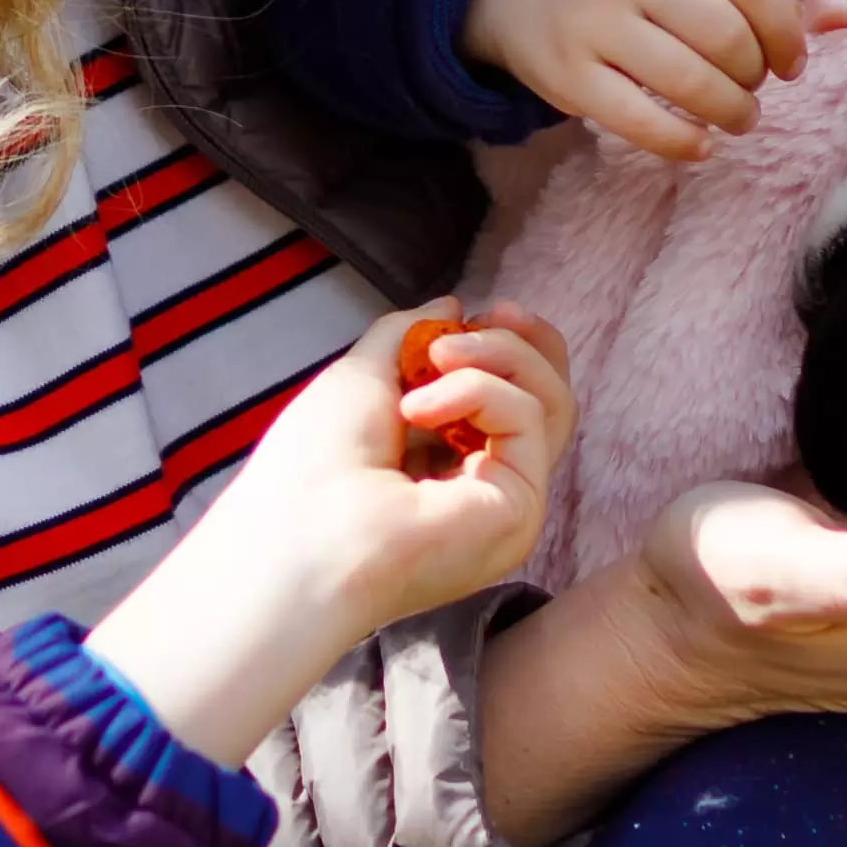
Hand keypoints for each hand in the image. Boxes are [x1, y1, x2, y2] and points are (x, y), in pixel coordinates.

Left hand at [86, 303, 572, 762]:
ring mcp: (504, 502)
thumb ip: (407, 338)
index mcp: (440, 466)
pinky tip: (419, 408)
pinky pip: (528, 420)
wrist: (298, 540)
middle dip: (524, 345)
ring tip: (435, 358)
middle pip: (543, 401)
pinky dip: (477, 390)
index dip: (503, 347)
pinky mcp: (520, 510)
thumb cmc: (309, 469)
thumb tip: (452, 305)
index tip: (479, 310)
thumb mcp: (360, 378)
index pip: (502, 399)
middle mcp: (480, 488)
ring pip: (548, 404)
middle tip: (496, 313)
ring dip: (497, 356)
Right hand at [465, 0, 818, 163]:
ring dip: (731, 111)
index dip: (785, 32)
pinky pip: (639, 122)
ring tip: (738, 117)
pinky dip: (682, 142)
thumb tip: (795, 34)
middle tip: (753, 86)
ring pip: (690, 84)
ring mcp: (592, 24)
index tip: (791, 62)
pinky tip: (700, 145)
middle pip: (726, 37)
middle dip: (755, 74)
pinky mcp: (566, 77)